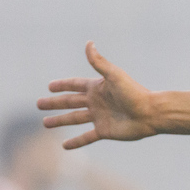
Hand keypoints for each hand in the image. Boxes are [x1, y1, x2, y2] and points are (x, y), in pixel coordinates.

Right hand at [38, 42, 156, 149]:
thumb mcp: (114, 76)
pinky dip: (76, 142)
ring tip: (45, 123)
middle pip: (70, 102)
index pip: (74, 85)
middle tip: (39, 104)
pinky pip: (86, 137)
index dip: (62, 85)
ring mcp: (100, 117)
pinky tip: (64, 146)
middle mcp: (97, 102)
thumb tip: (89, 43)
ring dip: (60, 120)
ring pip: (74, 119)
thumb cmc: (134, 93)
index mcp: (97, 88)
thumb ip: (99, 62)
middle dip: (55, 103)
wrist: (151, 114)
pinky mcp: (105, 131)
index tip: (49, 86)